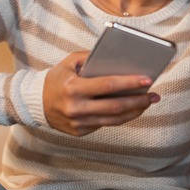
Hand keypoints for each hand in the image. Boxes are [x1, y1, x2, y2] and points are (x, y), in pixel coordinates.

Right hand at [43, 51, 159, 135]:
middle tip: (154, 95)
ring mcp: (78, 123)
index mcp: (74, 88)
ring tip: (148, 102)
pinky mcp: (80, 132)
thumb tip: (118, 59)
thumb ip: (91, 57)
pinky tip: (132, 109)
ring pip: (114, 120)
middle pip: (116, 106)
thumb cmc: (56, 78)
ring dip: (135, 111)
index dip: (130, 83)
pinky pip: (106, 124)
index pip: (108, 85)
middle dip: (139, 101)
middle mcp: (76, 108)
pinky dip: (121, 117)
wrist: (35, 103)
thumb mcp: (69, 62)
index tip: (148, 79)